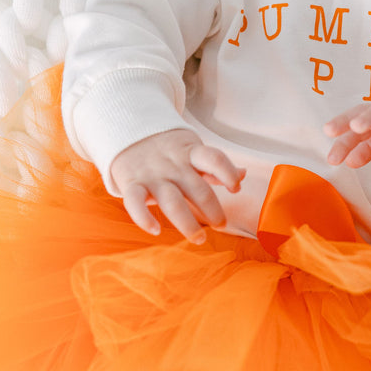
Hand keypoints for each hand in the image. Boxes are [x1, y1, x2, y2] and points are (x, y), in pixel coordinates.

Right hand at [109, 129, 245, 243]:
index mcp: (190, 153)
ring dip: (187, 223)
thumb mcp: (192, 150)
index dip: (227, 172)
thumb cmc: (167, 149)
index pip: (214, 159)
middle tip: (221, 225)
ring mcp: (152, 175)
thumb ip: (215, 165)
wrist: (127, 131)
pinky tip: (156, 230)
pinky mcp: (132, 184)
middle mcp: (173, 165)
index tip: (235, 188)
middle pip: (197, 188)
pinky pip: (135, 202)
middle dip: (212, 209)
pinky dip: (143, 218)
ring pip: (171, 201)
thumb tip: (243, 174)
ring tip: (199, 239)